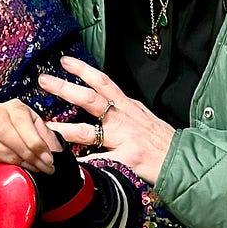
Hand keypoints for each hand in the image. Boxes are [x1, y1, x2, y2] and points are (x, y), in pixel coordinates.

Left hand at [40, 56, 175, 183]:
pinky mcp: (126, 160)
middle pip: (90, 99)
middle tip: (44, 81)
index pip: (103, 82)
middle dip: (65, 88)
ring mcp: (123, 138)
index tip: (65, 61)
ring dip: (64, 129)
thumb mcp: (142, 117)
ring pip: (88, 131)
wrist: (182, 159)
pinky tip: (68, 167)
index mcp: (127, 106)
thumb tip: (102, 105)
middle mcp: (123, 118)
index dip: (83, 69)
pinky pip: (99, 162)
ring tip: (45, 128)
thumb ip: (122, 111)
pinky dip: (83, 164)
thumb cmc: (161, 140)